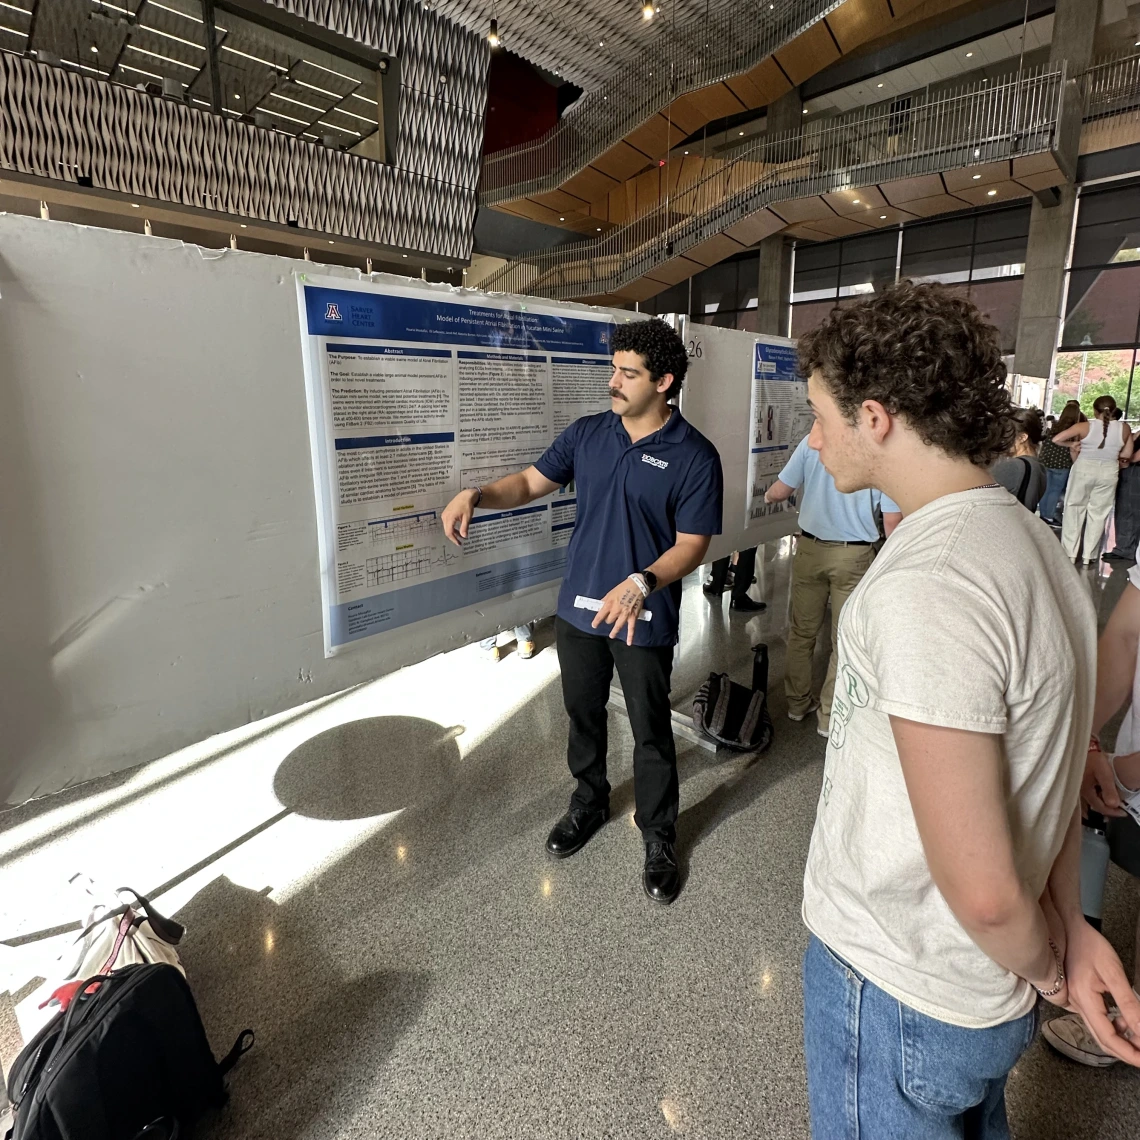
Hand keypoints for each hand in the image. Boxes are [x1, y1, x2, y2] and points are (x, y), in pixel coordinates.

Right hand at [440, 489, 478, 546]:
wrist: (465, 496)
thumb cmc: (467, 506)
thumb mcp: (467, 518)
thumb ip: (464, 527)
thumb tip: (464, 536)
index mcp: (450, 517)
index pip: (449, 532)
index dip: (454, 539)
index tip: (459, 543)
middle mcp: (445, 516)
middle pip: (447, 531)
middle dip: (453, 537)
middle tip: (460, 542)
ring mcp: (444, 515)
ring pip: (447, 527)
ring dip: (453, 533)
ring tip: (461, 536)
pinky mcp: (446, 513)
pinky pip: (447, 523)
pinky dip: (452, 528)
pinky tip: (458, 530)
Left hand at [592, 577, 644, 644]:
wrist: (636, 586)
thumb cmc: (622, 588)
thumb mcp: (610, 593)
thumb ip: (605, 601)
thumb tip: (599, 607)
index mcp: (609, 603)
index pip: (600, 615)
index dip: (596, 621)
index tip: (594, 625)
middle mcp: (616, 610)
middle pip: (609, 620)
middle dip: (609, 620)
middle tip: (611, 618)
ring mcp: (625, 614)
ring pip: (617, 626)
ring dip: (614, 631)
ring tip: (612, 635)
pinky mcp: (633, 616)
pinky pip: (631, 628)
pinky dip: (630, 636)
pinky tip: (629, 643)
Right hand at [1062, 921, 1139, 1064]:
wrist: (1068, 927)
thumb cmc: (1089, 944)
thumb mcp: (1113, 972)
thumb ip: (1128, 1003)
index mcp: (1084, 999)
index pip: (1108, 1037)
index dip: (1129, 1053)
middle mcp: (1076, 1004)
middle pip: (1102, 1040)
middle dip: (1127, 1051)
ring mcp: (1074, 1002)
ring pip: (1098, 1032)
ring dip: (1121, 1039)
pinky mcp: (1077, 998)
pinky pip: (1095, 1021)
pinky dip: (1112, 1027)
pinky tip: (1123, 1019)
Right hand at [1082, 748, 1125, 815]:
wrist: (1083, 748)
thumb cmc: (1094, 760)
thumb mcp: (1104, 774)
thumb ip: (1109, 790)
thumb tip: (1114, 805)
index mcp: (1086, 791)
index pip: (1100, 807)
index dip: (1113, 811)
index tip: (1124, 812)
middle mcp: (1080, 792)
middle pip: (1095, 806)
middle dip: (1107, 810)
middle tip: (1119, 810)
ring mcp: (1079, 788)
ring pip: (1091, 802)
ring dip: (1101, 806)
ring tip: (1111, 806)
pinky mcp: (1079, 784)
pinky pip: (1088, 797)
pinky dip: (1095, 801)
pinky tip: (1099, 800)